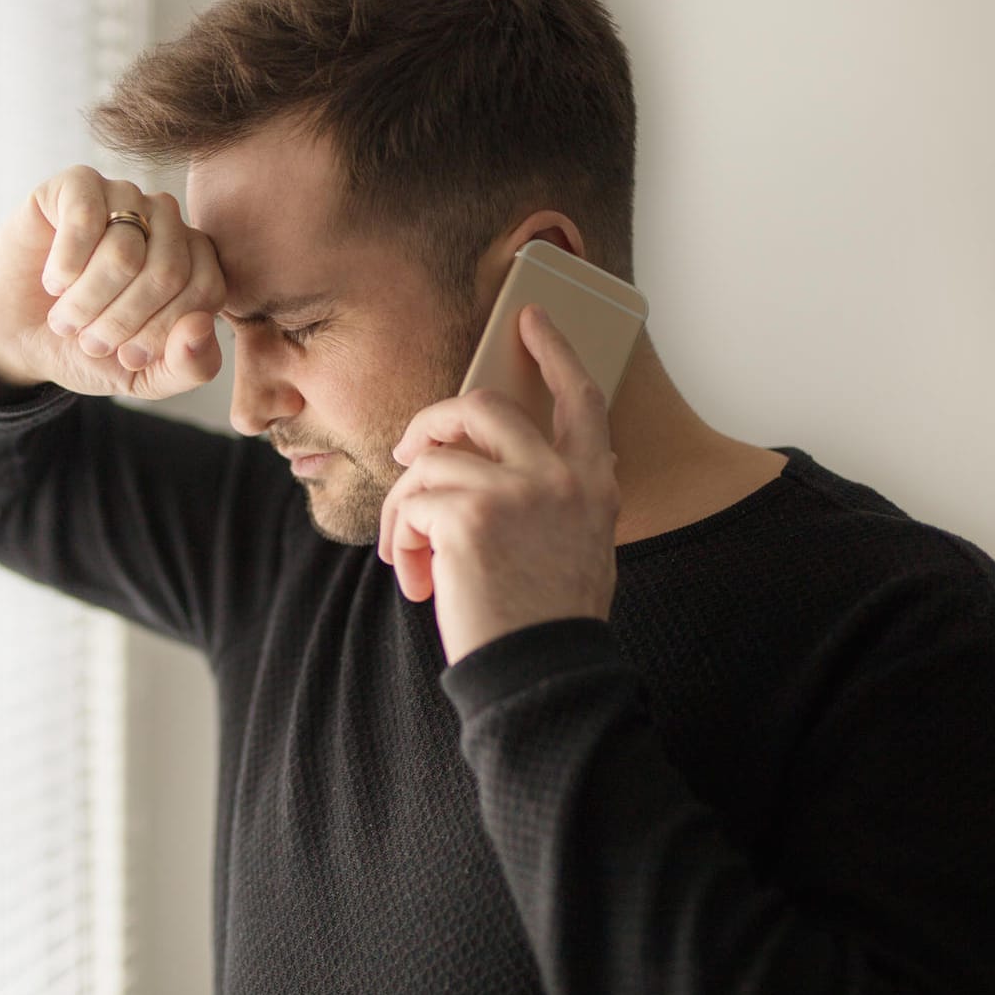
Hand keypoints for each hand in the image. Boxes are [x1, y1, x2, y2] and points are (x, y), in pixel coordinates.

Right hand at [0, 164, 225, 399]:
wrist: (17, 333)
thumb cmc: (86, 349)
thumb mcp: (143, 377)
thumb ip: (190, 366)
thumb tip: (203, 327)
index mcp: (195, 260)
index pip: (205, 290)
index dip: (162, 333)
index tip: (127, 357)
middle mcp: (166, 221)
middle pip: (166, 271)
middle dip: (121, 322)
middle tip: (89, 341)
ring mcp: (124, 196)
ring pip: (124, 250)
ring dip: (86, 301)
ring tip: (66, 318)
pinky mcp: (79, 184)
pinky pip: (85, 220)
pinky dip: (65, 266)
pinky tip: (54, 281)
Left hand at [377, 304, 621, 664]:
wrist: (541, 675)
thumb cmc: (546, 622)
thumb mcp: (574, 547)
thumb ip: (547, 498)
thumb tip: (473, 467)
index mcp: (594, 484)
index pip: (581, 397)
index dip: (556, 352)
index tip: (531, 319)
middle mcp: (562, 477)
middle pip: (481, 405)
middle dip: (432, 422)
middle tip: (406, 455)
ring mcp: (516, 491)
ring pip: (430, 461)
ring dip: (405, 510)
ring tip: (410, 559)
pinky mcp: (469, 515)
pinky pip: (410, 502)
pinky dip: (399, 540)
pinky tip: (416, 581)